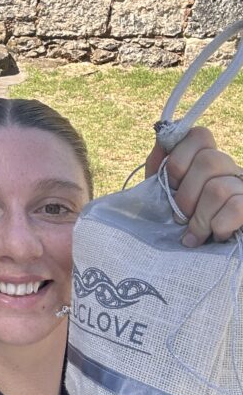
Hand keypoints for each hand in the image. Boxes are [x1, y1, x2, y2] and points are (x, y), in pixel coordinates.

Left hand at [146, 127, 242, 246]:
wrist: (190, 258)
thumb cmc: (177, 221)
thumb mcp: (162, 192)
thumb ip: (159, 165)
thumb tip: (162, 139)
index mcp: (206, 158)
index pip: (200, 135)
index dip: (179, 159)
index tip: (170, 184)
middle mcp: (229, 168)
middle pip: (209, 161)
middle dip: (186, 195)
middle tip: (178, 218)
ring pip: (219, 188)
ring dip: (200, 218)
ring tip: (192, 236)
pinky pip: (237, 207)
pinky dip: (219, 225)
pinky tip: (215, 236)